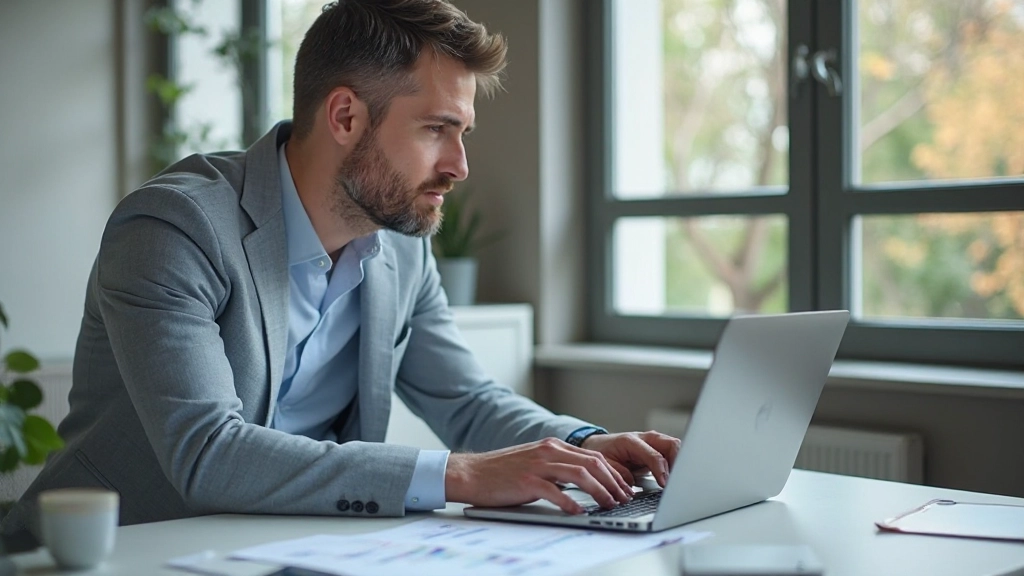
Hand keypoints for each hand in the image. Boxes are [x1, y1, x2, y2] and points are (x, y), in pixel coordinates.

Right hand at [444, 438, 633, 513]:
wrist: (471, 472)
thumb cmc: (502, 472)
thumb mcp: (535, 462)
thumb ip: (558, 467)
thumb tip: (585, 480)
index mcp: (553, 446)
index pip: (593, 456)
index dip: (614, 472)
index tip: (624, 487)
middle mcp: (548, 451)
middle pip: (593, 463)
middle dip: (613, 482)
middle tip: (624, 498)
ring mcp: (538, 465)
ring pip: (580, 475)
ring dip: (600, 492)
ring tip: (609, 504)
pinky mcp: (526, 481)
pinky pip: (555, 492)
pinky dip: (571, 503)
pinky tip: (579, 512)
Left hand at [580, 431, 681, 487]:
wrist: (597, 445)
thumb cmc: (601, 453)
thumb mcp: (604, 465)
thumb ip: (619, 474)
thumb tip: (633, 486)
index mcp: (630, 441)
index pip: (654, 455)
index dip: (661, 471)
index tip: (665, 485)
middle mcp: (645, 438)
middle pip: (671, 444)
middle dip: (679, 462)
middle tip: (678, 482)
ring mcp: (653, 442)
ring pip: (675, 447)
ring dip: (680, 463)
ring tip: (678, 481)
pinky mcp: (657, 449)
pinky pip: (672, 453)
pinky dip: (677, 464)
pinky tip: (675, 477)